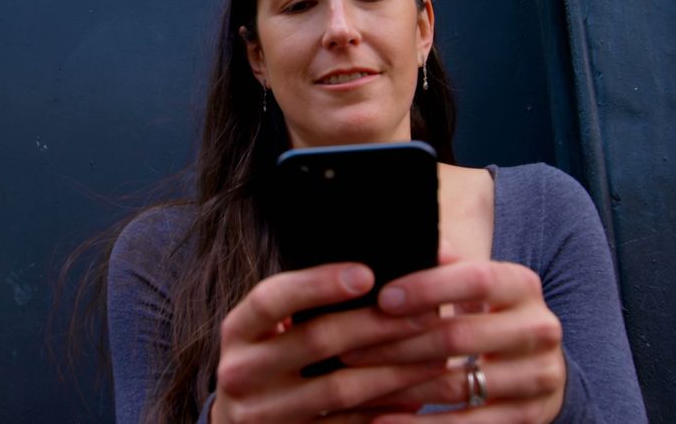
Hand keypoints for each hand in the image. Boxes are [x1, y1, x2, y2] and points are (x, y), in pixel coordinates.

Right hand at [211, 263, 447, 422]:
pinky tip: (419, 395)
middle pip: (316, 340)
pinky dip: (386, 408)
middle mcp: (242, 370)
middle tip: (427, 312)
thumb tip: (375, 266)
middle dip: (378, 324)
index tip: (367, 273)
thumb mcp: (272, 327)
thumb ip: (309, 298)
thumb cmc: (273, 358)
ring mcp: (263, 413)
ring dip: (395, 369)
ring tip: (437, 354)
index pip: (272, 298)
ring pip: (340, 388)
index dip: (318, 284)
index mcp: (239, 330)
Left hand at [340, 261, 565, 423]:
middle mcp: (539, 328)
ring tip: (354, 384)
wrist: (539, 370)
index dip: (427, 287)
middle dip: (395, 343)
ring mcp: (539, 377)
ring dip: (399, 387)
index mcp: (522, 285)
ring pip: (457, 384)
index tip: (382, 298)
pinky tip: (382, 421)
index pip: (475, 279)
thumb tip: (394, 241)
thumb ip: (442, 268)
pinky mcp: (531, 417)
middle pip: (459, 337)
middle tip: (347, 347)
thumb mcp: (474, 289)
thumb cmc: (487, 318)